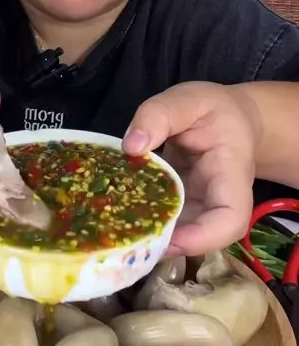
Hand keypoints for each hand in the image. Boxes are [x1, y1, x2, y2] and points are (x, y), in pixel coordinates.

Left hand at [122, 82, 258, 255]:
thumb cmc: (212, 110)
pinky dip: (142, 224)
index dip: (201, 239)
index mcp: (231, 175)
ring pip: (181, 237)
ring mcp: (200, 209)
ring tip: (114, 234)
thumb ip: (159, 114)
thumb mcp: (188, 99)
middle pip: (203, 239)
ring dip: (150, 238)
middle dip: (165, 246)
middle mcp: (219, 201)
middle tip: (124, 240)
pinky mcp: (181, 208)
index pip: (230, 220)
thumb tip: (131, 146)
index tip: (166, 239)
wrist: (228, 119)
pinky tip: (114, 218)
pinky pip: (165, 223)